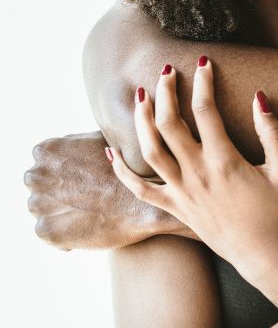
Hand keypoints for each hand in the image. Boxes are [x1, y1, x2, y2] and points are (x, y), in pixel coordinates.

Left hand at [24, 132, 174, 249]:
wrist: (144, 203)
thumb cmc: (130, 169)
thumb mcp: (103, 141)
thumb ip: (77, 144)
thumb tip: (69, 144)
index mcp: (47, 150)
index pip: (43, 160)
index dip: (63, 169)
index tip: (81, 177)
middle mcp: (37, 175)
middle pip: (38, 183)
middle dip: (55, 189)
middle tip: (84, 195)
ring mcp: (39, 204)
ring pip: (40, 207)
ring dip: (57, 210)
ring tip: (87, 212)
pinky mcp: (46, 230)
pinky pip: (46, 230)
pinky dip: (62, 231)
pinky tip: (86, 226)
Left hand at [109, 57, 277, 264]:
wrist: (264, 253)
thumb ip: (272, 132)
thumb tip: (260, 98)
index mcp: (225, 161)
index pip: (207, 111)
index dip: (204, 82)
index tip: (204, 62)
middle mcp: (198, 174)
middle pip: (170, 124)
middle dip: (165, 92)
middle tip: (166, 71)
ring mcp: (183, 192)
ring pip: (150, 151)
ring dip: (142, 121)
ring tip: (142, 96)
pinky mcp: (175, 208)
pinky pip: (140, 189)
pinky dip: (122, 171)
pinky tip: (112, 151)